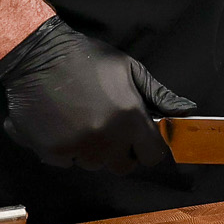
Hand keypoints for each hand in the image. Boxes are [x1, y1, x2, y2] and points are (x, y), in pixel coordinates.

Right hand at [0, 16, 195, 173]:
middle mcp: (106, 139)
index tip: (140, 137)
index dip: (148, 147)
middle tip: (110, 128)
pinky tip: (63, 125)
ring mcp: (77, 148)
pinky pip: (67, 163)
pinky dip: (67, 150)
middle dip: (121, 151)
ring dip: (93, 151)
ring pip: (94, 165)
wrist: (37, 57)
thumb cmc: (86, 58)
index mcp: (129, 118)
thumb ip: (158, 94)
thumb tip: (186, 111)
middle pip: (123, 166)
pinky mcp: (51, 152)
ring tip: (83, 122)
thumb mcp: (128, 69)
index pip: (152, 155)